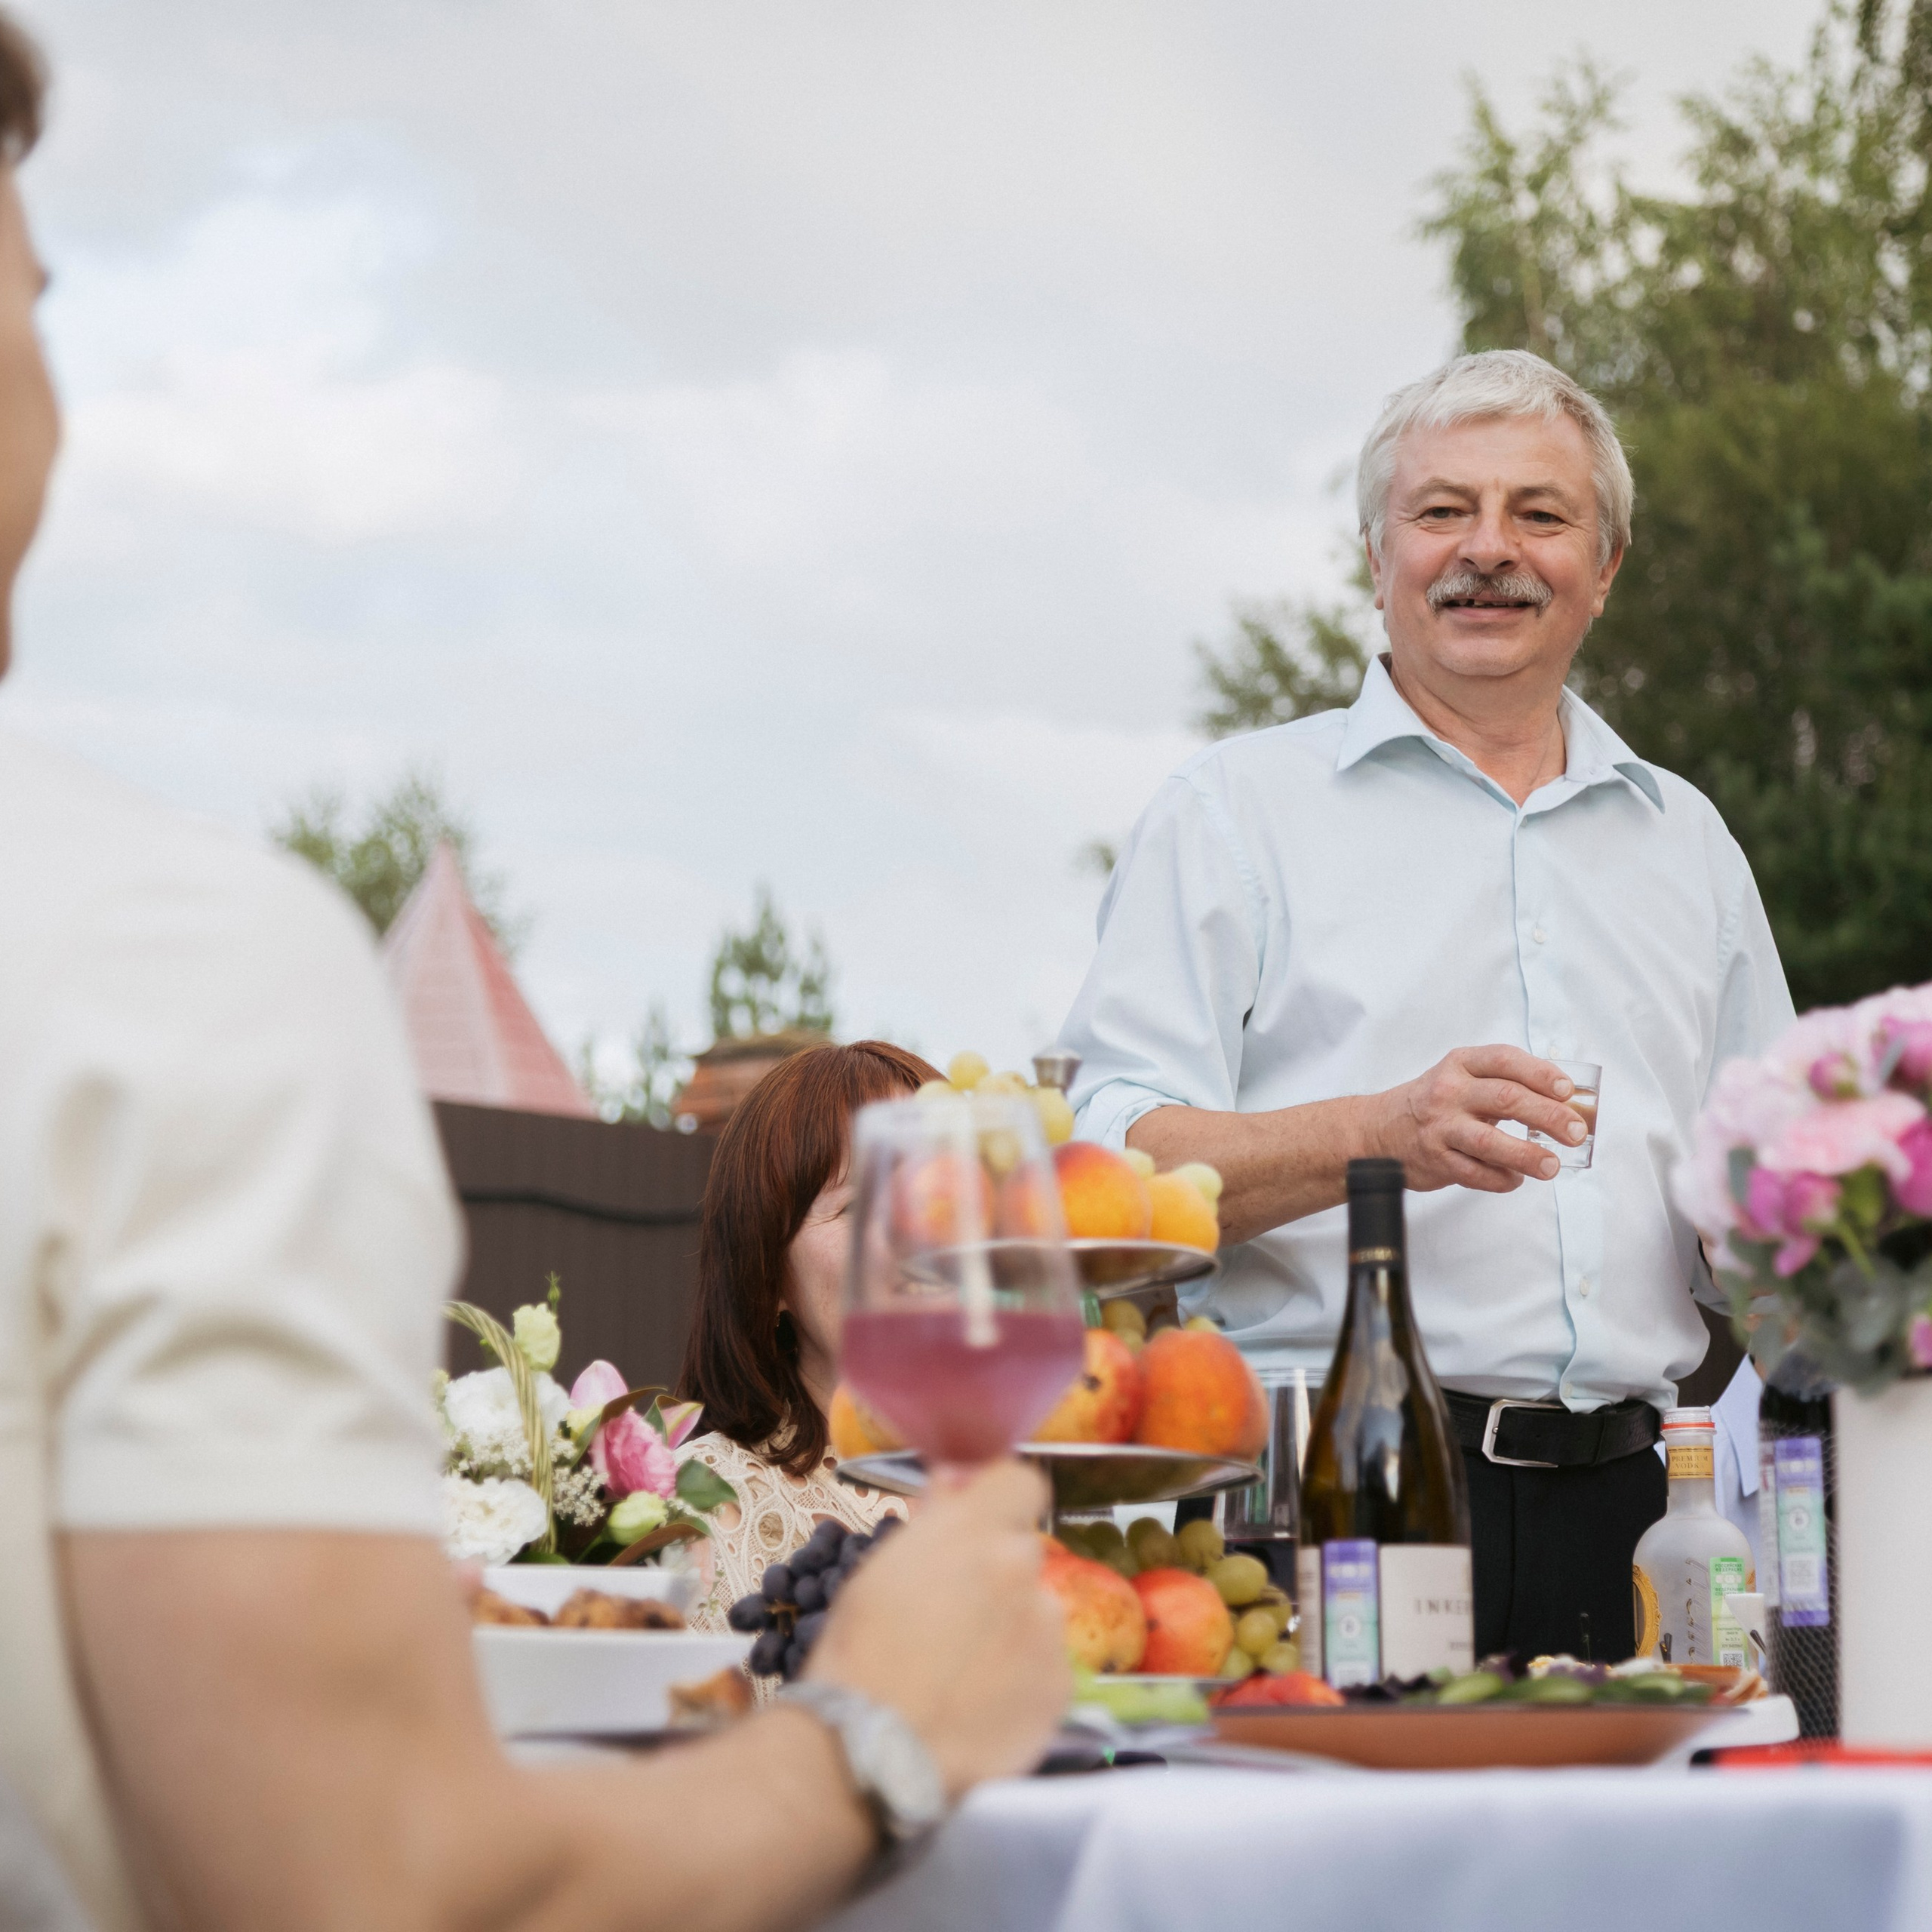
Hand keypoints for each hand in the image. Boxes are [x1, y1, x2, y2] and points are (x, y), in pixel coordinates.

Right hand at [805, 1459, 1065, 1799]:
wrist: (872, 1751)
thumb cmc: (859, 1654)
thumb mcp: (881, 1570)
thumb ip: (933, 1520)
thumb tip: (956, 1482)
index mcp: (976, 1531)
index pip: (1020, 1481)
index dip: (999, 1501)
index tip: (976, 1526)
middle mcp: (1022, 1569)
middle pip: (1021, 1554)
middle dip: (994, 1575)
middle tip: (952, 1617)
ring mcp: (1046, 1630)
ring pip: (1035, 1614)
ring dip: (1010, 1630)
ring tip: (962, 1674)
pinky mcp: (1060, 1688)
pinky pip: (1046, 1667)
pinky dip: (1021, 1680)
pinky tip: (981, 1707)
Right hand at [1370, 1045, 1584, 1193]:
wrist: (1377, 1131)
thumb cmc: (1433, 1103)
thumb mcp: (1461, 1078)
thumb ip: (1504, 1083)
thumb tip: (1564, 1101)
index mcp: (1460, 1065)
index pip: (1505, 1060)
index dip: (1540, 1073)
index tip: (1566, 1089)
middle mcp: (1449, 1092)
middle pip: (1507, 1099)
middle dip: (1548, 1115)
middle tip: (1576, 1132)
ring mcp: (1441, 1128)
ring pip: (1490, 1141)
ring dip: (1528, 1154)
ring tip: (1552, 1165)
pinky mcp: (1436, 1160)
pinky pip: (1476, 1173)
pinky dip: (1502, 1178)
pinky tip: (1516, 1178)